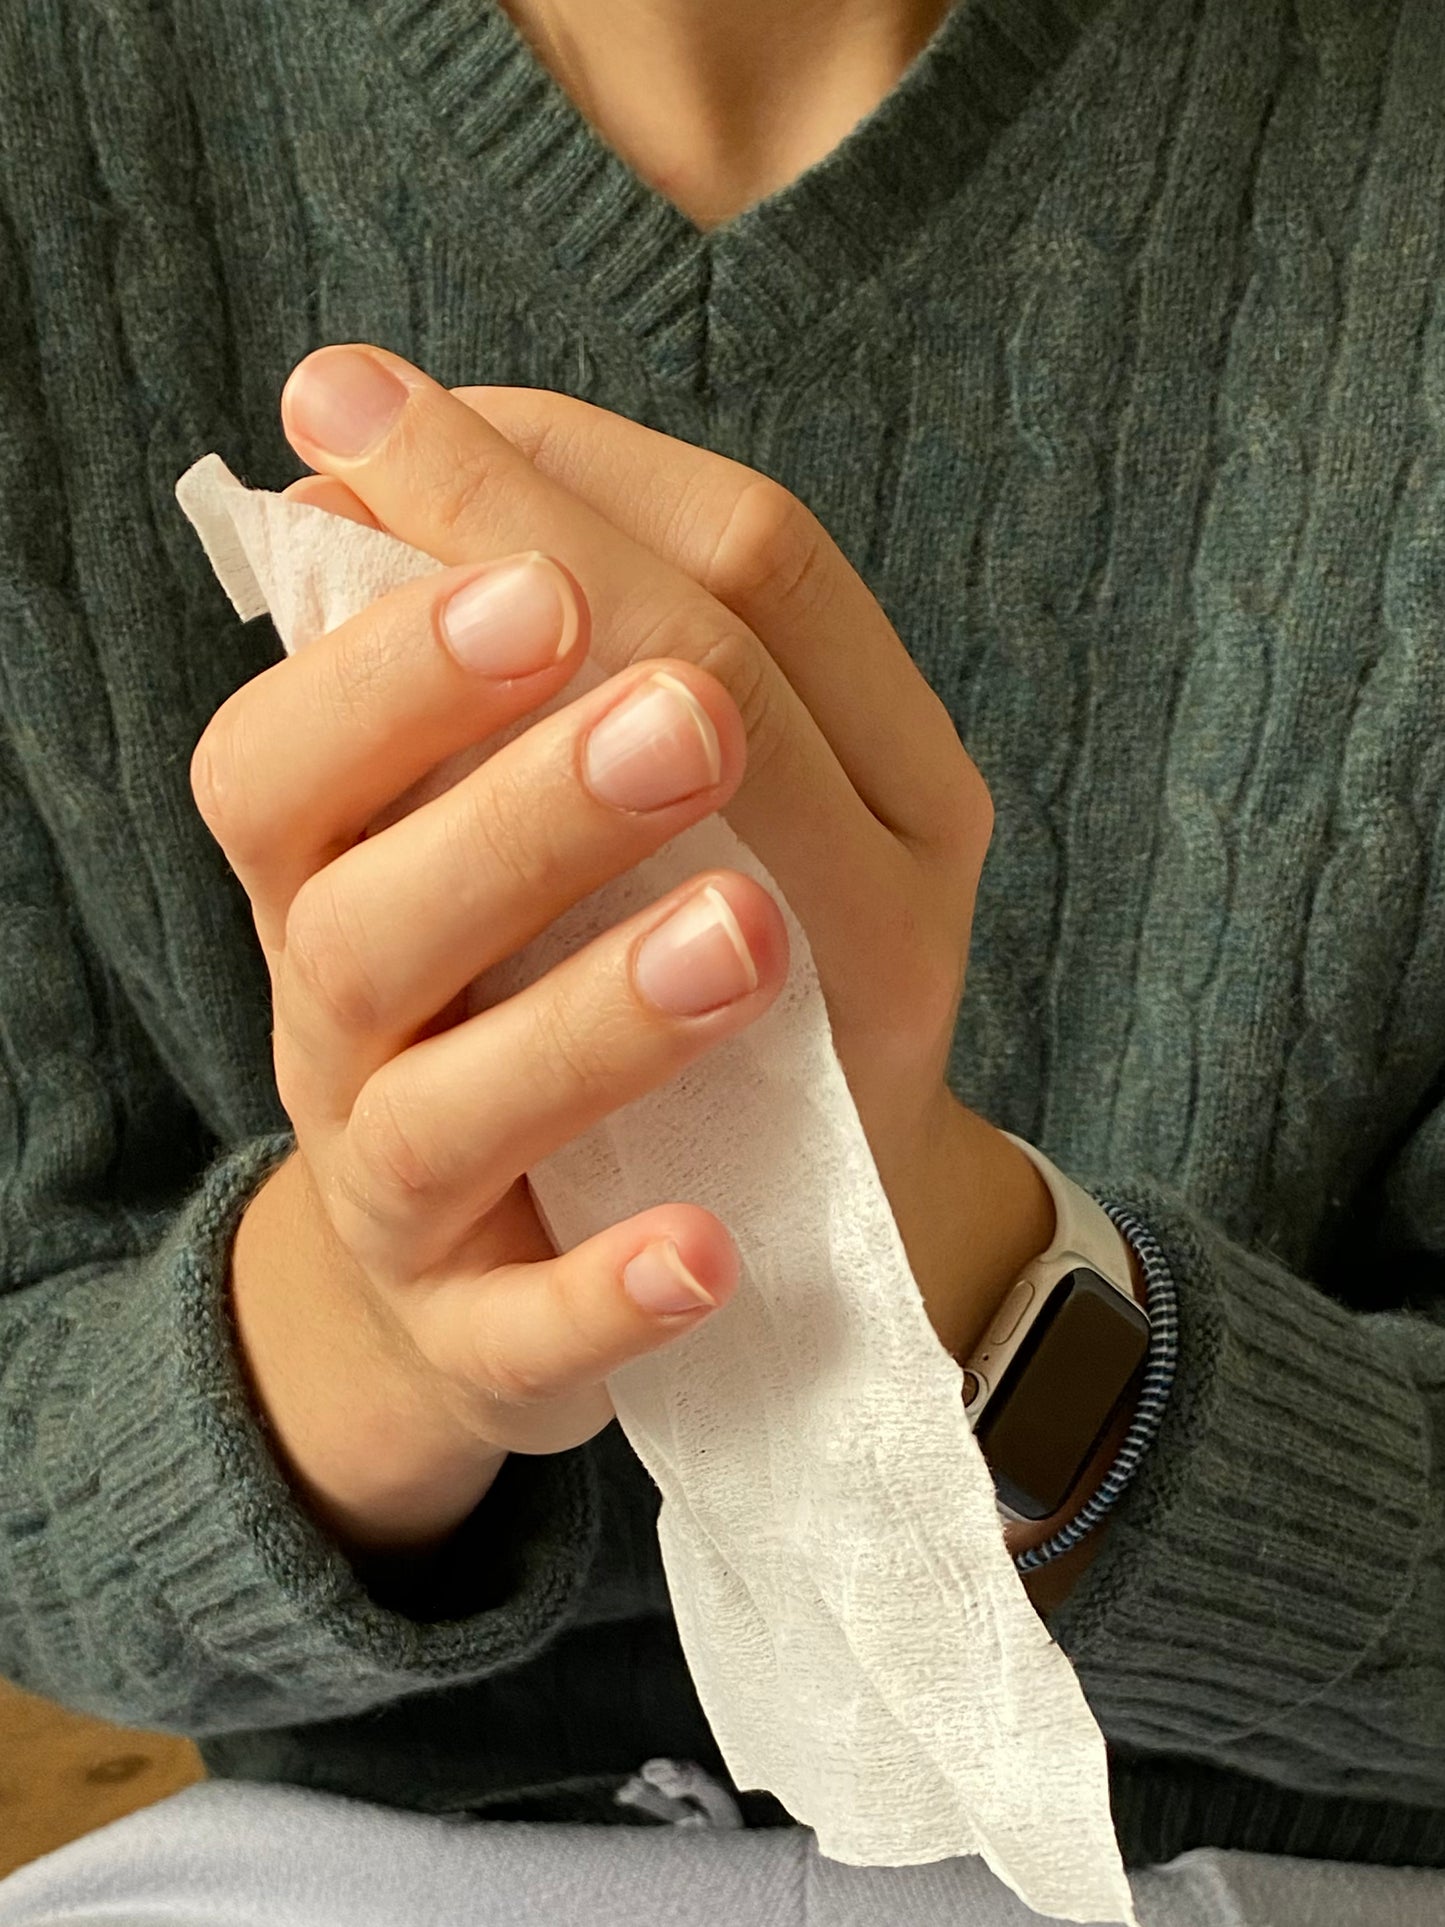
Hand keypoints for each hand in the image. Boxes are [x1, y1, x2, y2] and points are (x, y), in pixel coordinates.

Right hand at [278, 349, 1029, 1361]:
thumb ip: (488, 645)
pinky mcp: (492, 1338)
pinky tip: (705, 1249)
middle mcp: (346, 1018)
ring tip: (747, 936)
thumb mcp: (504, 811)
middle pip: (362, 908)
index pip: (309, 740)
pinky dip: (607, 1295)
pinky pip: (526, 1335)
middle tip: (678, 710)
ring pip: (443, 1112)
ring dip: (588, 1020)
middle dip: (511, 803)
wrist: (523, 1238)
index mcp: (336, 864)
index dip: (416, 645)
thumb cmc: (537, 973)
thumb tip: (389, 414)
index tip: (544, 554)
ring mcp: (415, 1193)